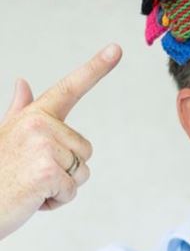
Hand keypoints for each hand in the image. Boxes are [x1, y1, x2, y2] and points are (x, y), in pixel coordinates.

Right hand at [0, 43, 121, 240]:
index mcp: (34, 115)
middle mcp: (40, 124)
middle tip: (31, 174)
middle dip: (65, 170)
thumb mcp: (7, 135)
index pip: (70, 88)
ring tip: (31, 185)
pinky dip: (56, 201)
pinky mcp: (47, 171)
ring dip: (61, 187)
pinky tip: (32, 197)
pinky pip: (72, 191)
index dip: (96, 67)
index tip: (117, 48)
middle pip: (85, 151)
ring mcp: (44, 146)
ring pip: (82, 172)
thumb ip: (19, 110)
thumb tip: (23, 82)